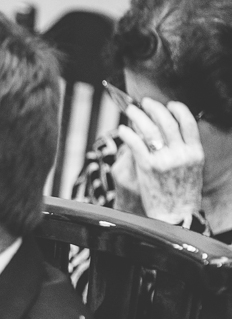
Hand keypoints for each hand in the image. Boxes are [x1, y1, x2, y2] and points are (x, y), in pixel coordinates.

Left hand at [118, 98, 203, 223]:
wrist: (175, 217)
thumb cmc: (182, 194)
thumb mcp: (193, 170)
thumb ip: (185, 151)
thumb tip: (171, 132)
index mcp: (196, 153)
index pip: (188, 122)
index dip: (177, 109)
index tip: (168, 104)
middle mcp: (182, 154)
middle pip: (167, 121)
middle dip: (154, 108)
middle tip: (144, 102)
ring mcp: (165, 160)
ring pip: (150, 129)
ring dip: (138, 116)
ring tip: (131, 110)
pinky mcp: (148, 168)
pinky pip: (136, 144)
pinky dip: (128, 133)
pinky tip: (122, 129)